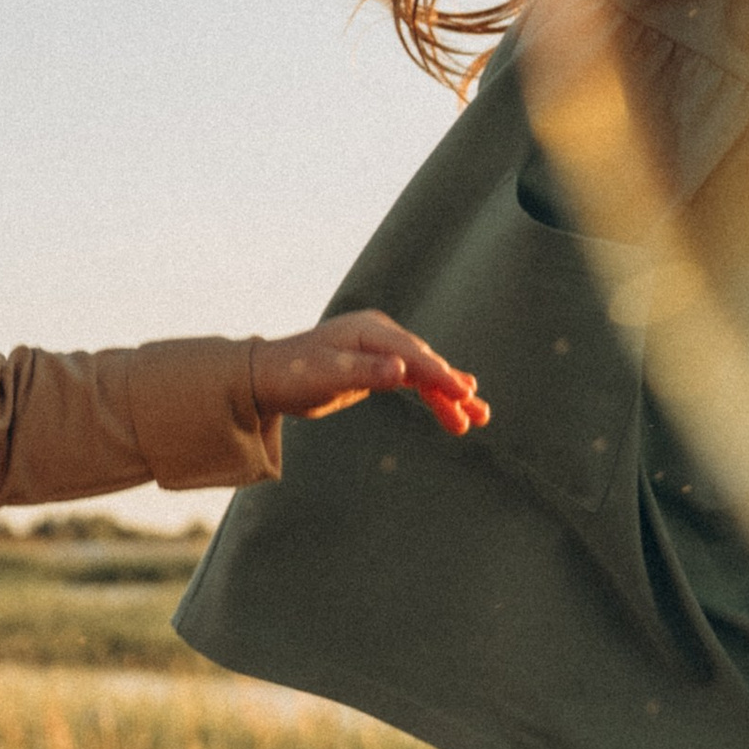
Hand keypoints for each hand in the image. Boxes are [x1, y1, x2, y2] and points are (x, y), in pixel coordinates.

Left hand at [249, 313, 488, 437]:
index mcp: (368, 330)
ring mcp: (381, 348)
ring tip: (479, 418)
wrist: (268, 377)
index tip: (463, 393)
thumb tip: (402, 371)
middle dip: (452, 388)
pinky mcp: (380, 364)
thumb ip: (365, 373)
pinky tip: (457, 405)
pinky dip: (434, 394)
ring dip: (450, 395)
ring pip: (424, 372)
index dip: (439, 374)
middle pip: (424, 362)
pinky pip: (414, 379)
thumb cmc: (293, 374)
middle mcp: (379, 334)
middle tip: (478, 413)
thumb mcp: (327, 376)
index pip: (412, 353)